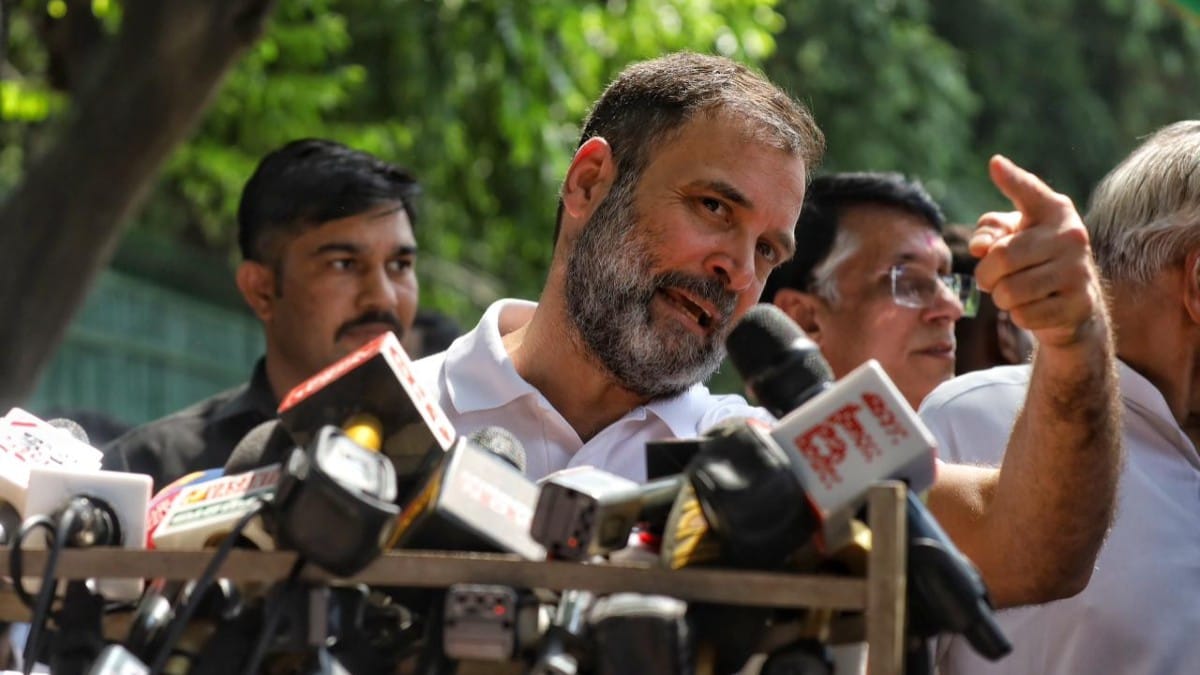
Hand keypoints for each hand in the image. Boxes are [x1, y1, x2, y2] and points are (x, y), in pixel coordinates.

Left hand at [970, 155, 1106, 349]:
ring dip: (1001, 298)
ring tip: (1013, 293)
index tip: (994, 163)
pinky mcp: (1079, 304)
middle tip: (991, 279)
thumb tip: (979, 245)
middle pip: (1002, 257)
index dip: (1012, 179)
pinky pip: (1024, 315)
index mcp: (1055, 211)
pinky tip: (1034, 308)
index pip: (1029, 192)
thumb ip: (990, 231)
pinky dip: (1019, 316)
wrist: (1072, 305)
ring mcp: (1079, 271)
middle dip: (985, 274)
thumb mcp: (1012, 238)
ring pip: (1010, 291)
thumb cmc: (1032, 262)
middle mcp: (1072, 236)